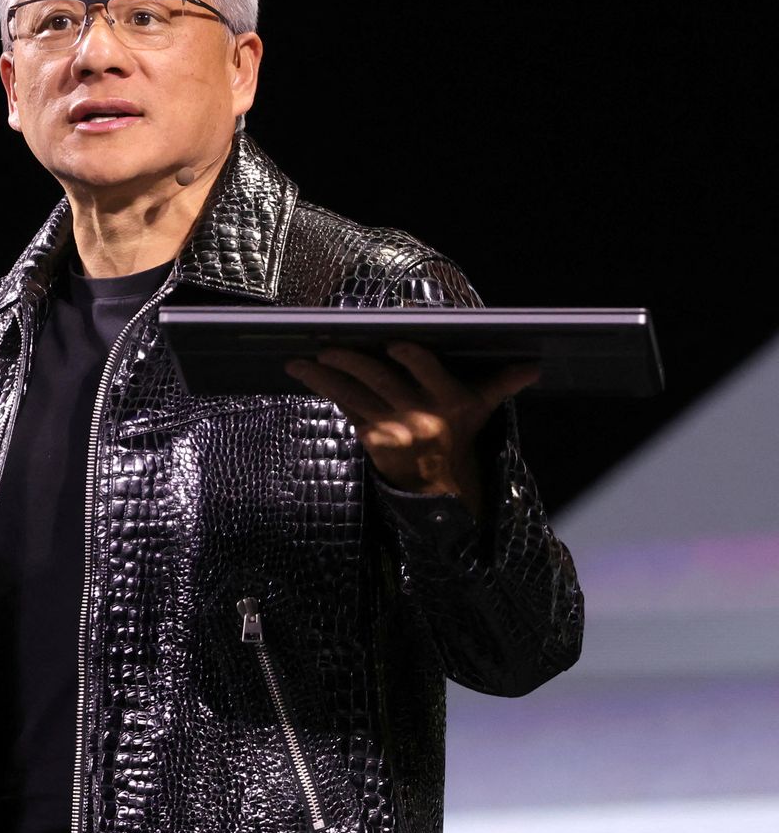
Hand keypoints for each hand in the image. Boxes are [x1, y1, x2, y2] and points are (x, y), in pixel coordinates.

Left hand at [284, 343, 537, 521]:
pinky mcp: (371, 437)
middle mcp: (420, 415)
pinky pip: (344, 406)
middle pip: (381, 381)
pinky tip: (303, 371)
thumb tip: (533, 366)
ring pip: (354, 394)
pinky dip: (324, 387)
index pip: (429, 373)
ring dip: (324, 376)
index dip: (412, 360)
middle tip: (327, 347)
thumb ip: (500, 383)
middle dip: (352, 362)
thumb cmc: (460, 435)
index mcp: (450, 401)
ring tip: (299, 361)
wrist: (442, 488)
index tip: (395, 344)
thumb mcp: (482, 410)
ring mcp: (393, 429)